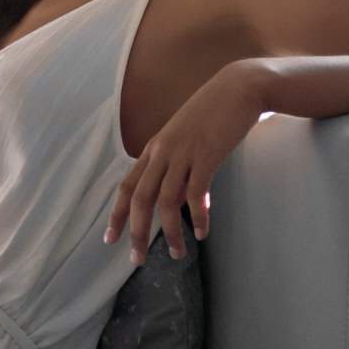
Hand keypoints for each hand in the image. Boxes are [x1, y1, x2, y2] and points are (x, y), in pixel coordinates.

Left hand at [106, 62, 267, 262]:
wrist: (238, 88)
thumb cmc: (213, 115)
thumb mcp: (185, 140)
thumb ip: (176, 168)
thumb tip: (175, 201)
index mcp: (154, 149)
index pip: (127, 187)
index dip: (116, 215)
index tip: (109, 240)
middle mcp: (162, 152)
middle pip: (141, 199)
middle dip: (136, 232)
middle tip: (137, 260)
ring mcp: (183, 153)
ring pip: (166, 201)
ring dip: (170, 232)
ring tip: (178, 254)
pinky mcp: (207, 155)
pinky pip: (197, 193)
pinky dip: (198, 216)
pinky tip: (202, 233)